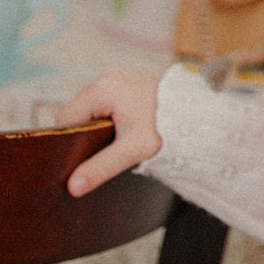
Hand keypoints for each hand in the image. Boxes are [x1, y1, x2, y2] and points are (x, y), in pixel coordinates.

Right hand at [51, 69, 164, 196]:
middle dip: (84, 133)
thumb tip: (73, 186)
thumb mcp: (133, 150)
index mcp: (102, 89)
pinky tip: (123, 128)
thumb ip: (101, 167)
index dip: (68, 139)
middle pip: (77, 112)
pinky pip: (104, 100)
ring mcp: (115, 76)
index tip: (80, 158)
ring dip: (97, 124)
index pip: (65, 118)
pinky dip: (108, 115)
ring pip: (90, 107)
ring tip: (116, 140)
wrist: (197, 111)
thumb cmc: (167, 126)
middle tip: (103, 151)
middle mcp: (105, 77)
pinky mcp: (125, 81)